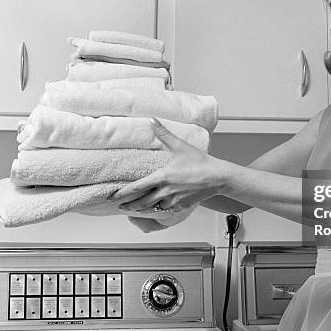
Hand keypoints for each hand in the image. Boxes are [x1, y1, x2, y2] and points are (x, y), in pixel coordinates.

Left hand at [110, 118, 227, 213]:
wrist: (218, 177)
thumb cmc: (200, 162)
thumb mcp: (180, 146)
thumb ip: (164, 133)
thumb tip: (153, 120)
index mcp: (162, 177)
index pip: (137, 188)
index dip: (122, 194)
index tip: (113, 197)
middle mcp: (166, 191)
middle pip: (141, 203)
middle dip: (129, 206)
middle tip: (120, 206)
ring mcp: (174, 200)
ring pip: (153, 208)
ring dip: (143, 209)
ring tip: (134, 209)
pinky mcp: (181, 206)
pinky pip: (166, 210)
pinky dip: (159, 210)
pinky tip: (156, 208)